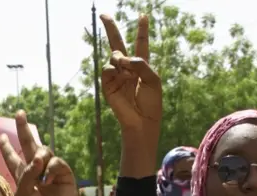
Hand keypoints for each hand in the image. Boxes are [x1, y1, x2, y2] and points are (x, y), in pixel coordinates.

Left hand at [0, 111, 80, 195]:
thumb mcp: (24, 194)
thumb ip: (26, 175)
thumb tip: (39, 158)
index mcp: (22, 176)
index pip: (12, 158)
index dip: (7, 147)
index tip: (1, 137)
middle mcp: (36, 169)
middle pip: (28, 144)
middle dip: (23, 128)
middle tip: (19, 113)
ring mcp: (50, 170)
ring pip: (43, 151)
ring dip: (39, 158)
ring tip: (41, 176)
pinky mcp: (63, 172)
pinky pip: (55, 161)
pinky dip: (51, 169)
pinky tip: (49, 180)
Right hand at [99, 14, 161, 133]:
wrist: (142, 121)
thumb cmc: (151, 102)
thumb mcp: (153, 79)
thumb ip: (141, 64)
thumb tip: (121, 58)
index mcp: (142, 65)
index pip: (141, 44)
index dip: (142, 30)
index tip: (143, 15)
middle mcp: (127, 68)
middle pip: (118, 44)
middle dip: (111, 28)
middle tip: (103, 14)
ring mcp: (116, 76)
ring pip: (114, 56)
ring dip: (121, 60)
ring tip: (128, 73)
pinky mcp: (107, 85)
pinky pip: (107, 69)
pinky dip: (114, 70)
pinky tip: (121, 76)